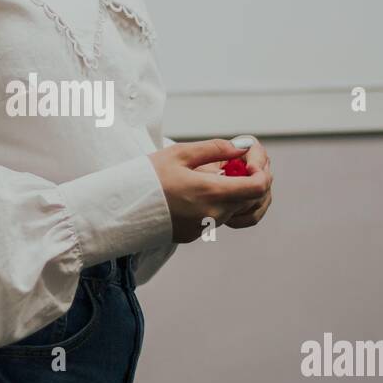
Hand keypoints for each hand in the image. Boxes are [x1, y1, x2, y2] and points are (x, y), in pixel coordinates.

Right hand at [148, 138, 272, 242]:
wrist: (120, 209)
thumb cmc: (147, 177)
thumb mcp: (180, 154)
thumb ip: (216, 148)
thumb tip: (242, 147)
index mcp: (212, 192)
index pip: (259, 187)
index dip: (262, 171)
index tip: (248, 160)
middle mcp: (213, 214)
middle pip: (252, 198)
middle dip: (251, 178)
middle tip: (234, 161)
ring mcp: (205, 227)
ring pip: (237, 209)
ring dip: (237, 191)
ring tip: (218, 174)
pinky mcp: (195, 234)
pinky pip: (218, 217)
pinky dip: (221, 202)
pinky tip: (202, 189)